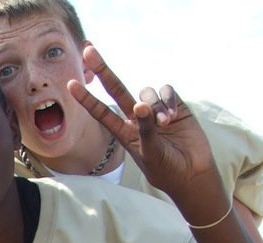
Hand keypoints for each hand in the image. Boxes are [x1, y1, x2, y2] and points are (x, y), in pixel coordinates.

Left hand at [67, 46, 224, 223]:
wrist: (192, 172)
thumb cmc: (166, 168)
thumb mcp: (151, 153)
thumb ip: (145, 129)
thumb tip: (140, 104)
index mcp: (124, 132)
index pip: (101, 112)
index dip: (87, 99)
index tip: (71, 85)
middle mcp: (136, 118)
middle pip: (116, 89)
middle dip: (103, 70)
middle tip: (88, 50)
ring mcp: (155, 110)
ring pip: (146, 92)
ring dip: (155, 106)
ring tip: (165, 124)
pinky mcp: (175, 105)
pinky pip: (166, 91)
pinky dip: (169, 100)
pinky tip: (175, 116)